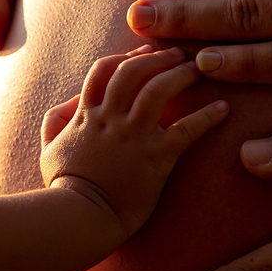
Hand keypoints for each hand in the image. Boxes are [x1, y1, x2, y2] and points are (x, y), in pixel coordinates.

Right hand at [39, 46, 228, 236]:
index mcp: (86, 116)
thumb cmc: (65, 188)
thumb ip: (56, 121)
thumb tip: (71, 103)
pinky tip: (223, 108)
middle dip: (158, 57)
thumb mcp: (48, 149)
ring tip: (197, 70)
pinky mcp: (155, 159)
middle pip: (133, 71)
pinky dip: (207, 117)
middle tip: (179, 54)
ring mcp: (133, 138)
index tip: (146, 51)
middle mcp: (110, 120)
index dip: (126, 55)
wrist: (79, 219)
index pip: (104, 70)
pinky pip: (186, 130)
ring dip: (180, 75)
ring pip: (158, 91)